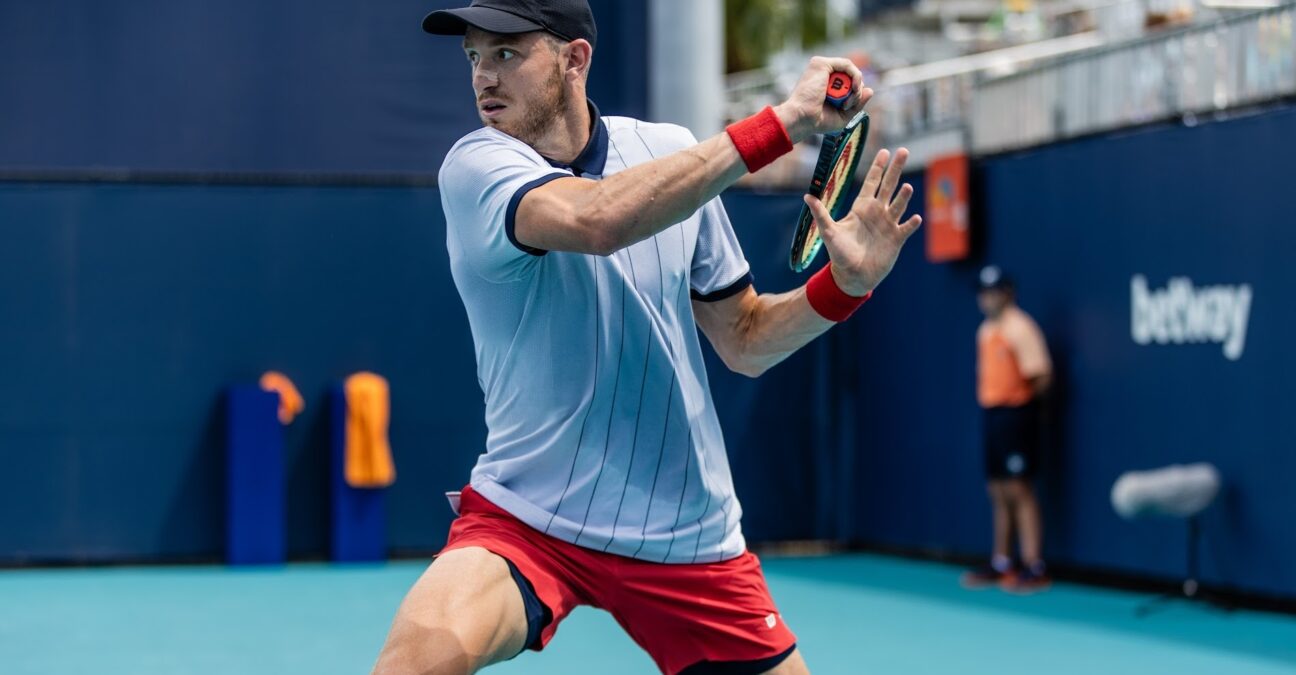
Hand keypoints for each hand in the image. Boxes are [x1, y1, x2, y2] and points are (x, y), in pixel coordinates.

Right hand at [774, 57, 872, 142]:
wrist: (803, 119)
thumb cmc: (817, 121)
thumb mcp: (843, 115)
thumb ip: (857, 103)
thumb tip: (871, 90)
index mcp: (825, 85)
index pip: (847, 82)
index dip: (854, 93)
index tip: (848, 107)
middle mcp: (822, 74)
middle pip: (850, 76)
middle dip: (855, 91)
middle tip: (847, 105)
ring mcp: (821, 68)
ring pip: (850, 70)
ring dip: (854, 87)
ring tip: (846, 101)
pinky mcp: (821, 64)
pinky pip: (847, 64)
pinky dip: (855, 76)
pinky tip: (854, 87)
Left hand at [803, 148, 922, 295]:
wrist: (852, 275)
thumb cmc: (839, 253)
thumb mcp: (829, 232)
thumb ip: (820, 214)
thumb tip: (807, 196)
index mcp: (862, 208)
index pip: (872, 182)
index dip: (878, 167)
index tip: (885, 151)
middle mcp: (877, 213)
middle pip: (888, 186)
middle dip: (895, 169)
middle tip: (903, 151)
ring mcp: (888, 225)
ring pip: (898, 205)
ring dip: (903, 197)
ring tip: (906, 187)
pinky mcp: (896, 240)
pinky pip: (906, 228)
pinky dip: (910, 223)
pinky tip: (915, 217)